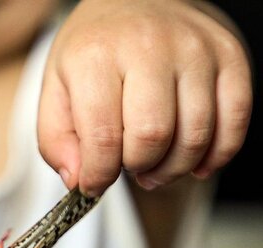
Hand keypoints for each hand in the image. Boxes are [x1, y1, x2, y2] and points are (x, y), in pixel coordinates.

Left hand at [38, 0, 251, 195]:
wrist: (136, 0)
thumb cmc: (94, 50)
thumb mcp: (56, 88)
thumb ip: (56, 139)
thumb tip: (79, 180)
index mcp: (96, 55)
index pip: (103, 137)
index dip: (98, 175)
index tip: (94, 184)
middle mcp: (149, 46)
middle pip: (152, 138)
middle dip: (137, 168)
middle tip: (128, 167)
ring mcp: (195, 49)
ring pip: (196, 136)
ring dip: (174, 168)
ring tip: (154, 166)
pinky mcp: (230, 56)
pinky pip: (235, 122)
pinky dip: (216, 155)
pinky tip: (194, 162)